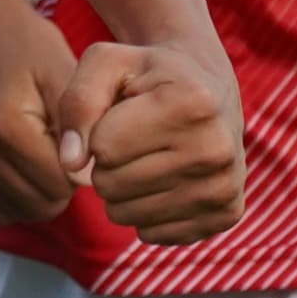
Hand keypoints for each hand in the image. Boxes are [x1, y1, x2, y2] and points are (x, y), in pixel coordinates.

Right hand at [0, 0, 78, 222]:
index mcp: (5, 126)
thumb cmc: (26, 42)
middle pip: (40, 204)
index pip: (60, 185)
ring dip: (39, 193)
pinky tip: (24, 165)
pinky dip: (14, 197)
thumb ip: (81, 128)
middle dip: (61, 184)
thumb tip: (86, 180)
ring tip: (45, 153)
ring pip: (17, 212)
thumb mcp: (63, 73)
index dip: (81, 168)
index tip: (81, 139)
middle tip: (65, 147)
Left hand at [54, 36, 244, 245]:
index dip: (97, 133)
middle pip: (111, 185)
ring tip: (145, 157)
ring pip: (126, 214)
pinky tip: (164, 179)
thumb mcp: (107, 63)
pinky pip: (151, 234)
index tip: (120, 115)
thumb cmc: (149, 74)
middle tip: (130, 139)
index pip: (103, 147)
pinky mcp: (226, 216)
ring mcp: (225, 187)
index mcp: (192, 102)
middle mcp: (217, 148)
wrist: (211, 90)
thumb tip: (70, 165)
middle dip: (106, 163)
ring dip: (121, 190)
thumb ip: (78, 103)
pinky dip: (145, 211)